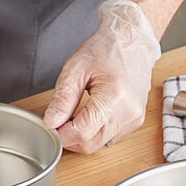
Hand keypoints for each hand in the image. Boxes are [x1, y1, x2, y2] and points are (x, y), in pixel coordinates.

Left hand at [43, 0, 160, 153]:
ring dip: (82, 136)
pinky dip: (95, 132)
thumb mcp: (76, 69)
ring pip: (99, 144)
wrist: (132, 41)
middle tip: (60, 119)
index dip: (61, 134)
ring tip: (77, 113)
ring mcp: (133, 120)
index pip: (81, 133)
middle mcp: (128, 113)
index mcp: (114, 98)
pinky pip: (108, 138)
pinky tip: (91, 114)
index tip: (51, 125)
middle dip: (70, 137)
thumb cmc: (106, 49)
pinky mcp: (134, 123)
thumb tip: (51, 122)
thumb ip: (62, 99)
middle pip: (90, 144)